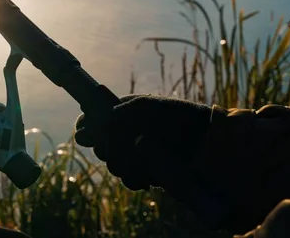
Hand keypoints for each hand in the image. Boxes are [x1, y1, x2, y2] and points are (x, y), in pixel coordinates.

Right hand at [74, 95, 289, 233]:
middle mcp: (126, 132)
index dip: (86, 128)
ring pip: (113, 164)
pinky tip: (149, 176)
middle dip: (110, 149)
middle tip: (126, 146)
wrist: (209, 142)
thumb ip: (109, 120)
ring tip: (144, 160)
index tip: (87, 135)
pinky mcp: (147, 172)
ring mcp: (136, 153)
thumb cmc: (176, 118)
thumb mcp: (141, 111)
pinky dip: (136, 178)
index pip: (92, 120)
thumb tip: (80, 135)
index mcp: (122, 111)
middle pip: (100, 146)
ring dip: (126, 164)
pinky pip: (129, 179)